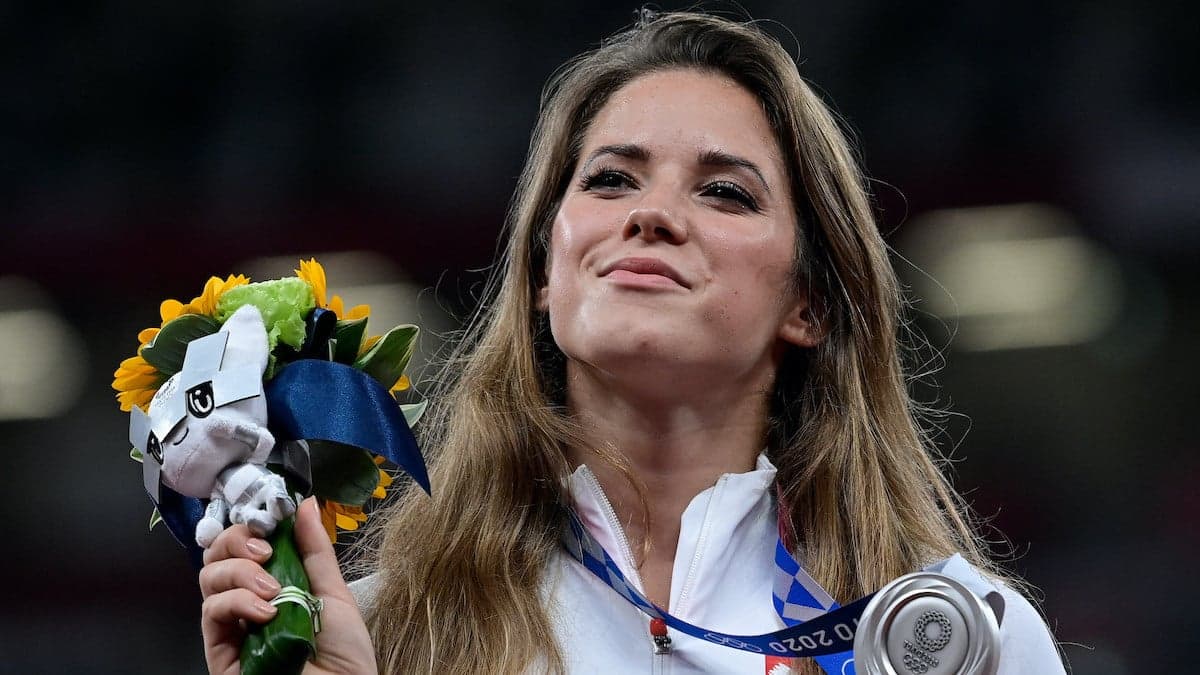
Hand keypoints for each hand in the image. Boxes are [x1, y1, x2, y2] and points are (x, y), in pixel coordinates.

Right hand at [199, 497, 376, 673]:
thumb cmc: (343, 654)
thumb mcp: (334, 592)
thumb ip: (315, 549)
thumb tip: (303, 503)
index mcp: (273, 583)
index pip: (243, 543)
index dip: (249, 525)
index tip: (270, 520)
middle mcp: (246, 601)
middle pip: (217, 555)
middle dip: (237, 540)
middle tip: (265, 551)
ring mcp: (230, 625)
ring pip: (209, 577)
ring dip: (240, 572)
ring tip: (273, 590)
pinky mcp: (219, 650)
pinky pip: (211, 611)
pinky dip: (237, 601)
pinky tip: (265, 611)